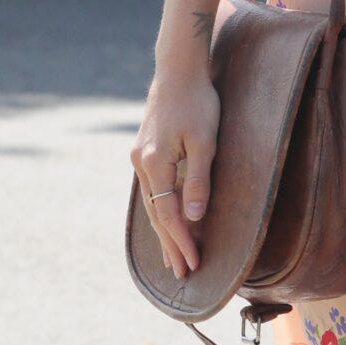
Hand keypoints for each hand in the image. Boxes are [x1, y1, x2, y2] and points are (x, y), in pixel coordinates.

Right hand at [130, 68, 219, 278]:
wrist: (177, 70)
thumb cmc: (198, 103)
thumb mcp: (206, 141)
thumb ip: (199, 180)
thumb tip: (194, 217)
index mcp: (155, 164)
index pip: (168, 215)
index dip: (181, 241)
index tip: (194, 264)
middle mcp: (141, 164)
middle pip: (155, 214)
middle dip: (170, 245)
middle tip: (182, 274)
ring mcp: (140, 158)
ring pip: (151, 204)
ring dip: (163, 232)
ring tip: (172, 258)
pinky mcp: (144, 152)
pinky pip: (152, 190)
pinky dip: (159, 210)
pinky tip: (164, 221)